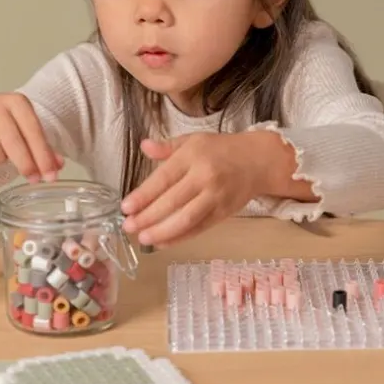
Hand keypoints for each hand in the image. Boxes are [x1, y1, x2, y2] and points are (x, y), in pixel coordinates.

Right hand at [0, 93, 62, 180]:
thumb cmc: (2, 124)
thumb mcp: (25, 128)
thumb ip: (42, 147)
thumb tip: (57, 166)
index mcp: (16, 102)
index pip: (33, 129)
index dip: (43, 155)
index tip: (51, 175)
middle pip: (13, 141)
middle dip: (26, 164)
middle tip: (35, 179)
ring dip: (0, 161)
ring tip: (1, 156)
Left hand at [120, 133, 264, 247]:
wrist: (259, 161)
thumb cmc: (221, 150)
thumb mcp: (194, 140)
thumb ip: (167, 147)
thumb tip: (144, 146)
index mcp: (193, 156)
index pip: (163, 178)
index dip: (143, 195)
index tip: (125, 207)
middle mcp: (204, 177)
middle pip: (172, 202)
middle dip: (147, 217)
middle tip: (128, 227)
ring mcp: (215, 197)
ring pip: (185, 219)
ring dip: (161, 232)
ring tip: (143, 238)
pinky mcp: (223, 213)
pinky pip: (198, 229)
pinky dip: (179, 238)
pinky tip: (162, 242)